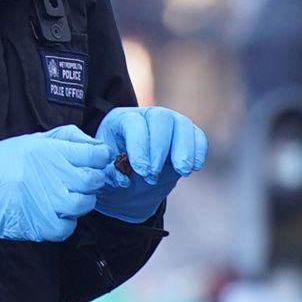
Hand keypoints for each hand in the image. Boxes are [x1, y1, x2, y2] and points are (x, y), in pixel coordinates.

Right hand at [0, 125, 112, 241]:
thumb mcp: (31, 140)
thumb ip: (66, 138)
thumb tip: (96, 144)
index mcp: (50, 151)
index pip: (96, 154)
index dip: (100, 157)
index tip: (94, 160)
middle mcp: (52, 175)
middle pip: (94, 180)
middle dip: (93, 179)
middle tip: (80, 180)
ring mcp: (47, 202)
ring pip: (85, 204)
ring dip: (81, 201)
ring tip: (65, 196)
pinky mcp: (40, 226)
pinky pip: (69, 227)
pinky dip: (66, 222)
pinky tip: (54, 213)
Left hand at [92, 106, 208, 222]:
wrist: (129, 185)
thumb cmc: (113, 176)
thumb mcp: (103, 175)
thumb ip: (109, 174)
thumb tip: (123, 177)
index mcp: (120, 120)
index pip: (133, 124)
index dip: (139, 146)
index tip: (142, 171)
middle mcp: (146, 116)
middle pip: (160, 118)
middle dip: (161, 148)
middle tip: (155, 174)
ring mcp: (168, 123)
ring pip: (182, 124)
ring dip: (184, 149)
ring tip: (182, 172)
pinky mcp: (185, 135)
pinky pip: (197, 135)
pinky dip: (198, 150)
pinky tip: (194, 167)